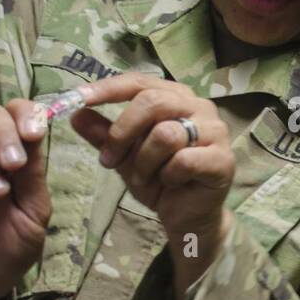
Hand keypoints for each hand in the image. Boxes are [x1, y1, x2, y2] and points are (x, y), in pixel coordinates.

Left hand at [70, 73, 235, 299]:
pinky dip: (168, 176)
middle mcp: (199, 106)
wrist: (187, 216)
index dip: (108, 89)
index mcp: (176, 97)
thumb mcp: (125, 156)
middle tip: (109, 160)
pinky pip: (184, 160)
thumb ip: (105, 134)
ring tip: (145, 178)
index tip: (79, 98)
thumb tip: (76, 114)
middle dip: (123, 133)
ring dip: (145, 162)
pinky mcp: (223, 159)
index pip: (140, 83)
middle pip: (152, 102)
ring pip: (166, 134)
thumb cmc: (160, 179)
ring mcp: (215, 131)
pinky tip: (171, 184)